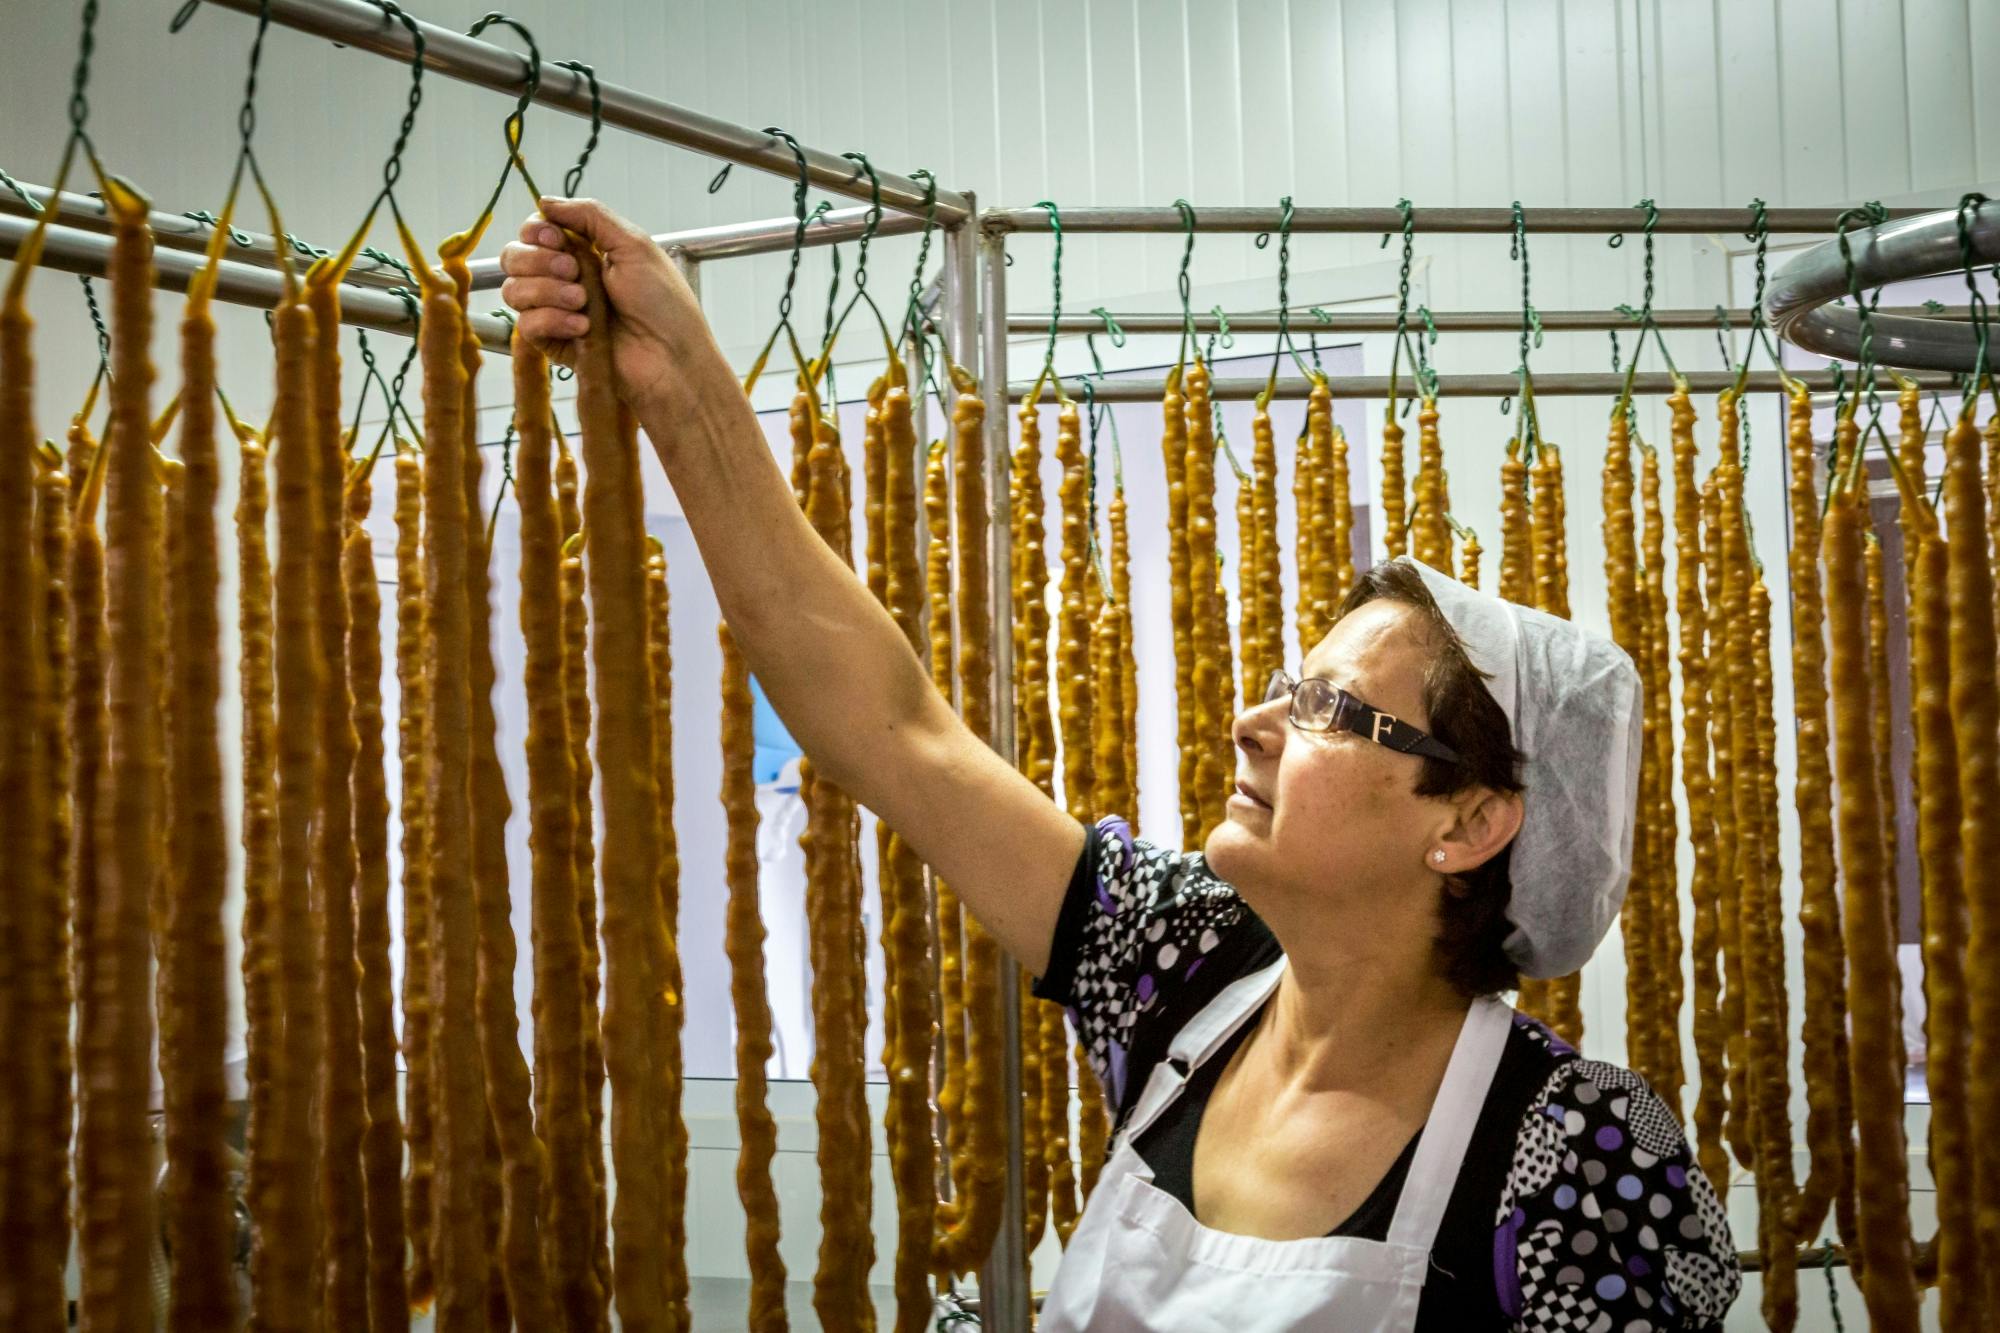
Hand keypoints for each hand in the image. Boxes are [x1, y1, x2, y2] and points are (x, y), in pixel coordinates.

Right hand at [498, 196, 722, 415]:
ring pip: (514, 289)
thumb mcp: (633, 245)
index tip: (555, 239)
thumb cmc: (663, 303)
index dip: (536, 231)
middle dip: (539, 260)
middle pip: (514, 256)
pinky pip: (526, 324)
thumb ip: (590, 215)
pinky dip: (551, 320)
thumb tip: (544, 201)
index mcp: (582, 251)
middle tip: (574, 271)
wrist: (670, 356)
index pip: (534, 232)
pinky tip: (582, 327)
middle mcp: (564, 279)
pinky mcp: (553, 343)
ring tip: (584, 302)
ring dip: (547, 291)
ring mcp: (555, 311)